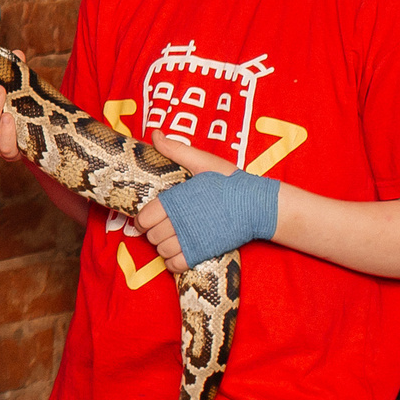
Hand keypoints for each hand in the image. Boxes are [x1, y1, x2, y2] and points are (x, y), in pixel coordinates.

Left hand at [133, 135, 241, 272]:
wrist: (257, 205)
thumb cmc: (230, 182)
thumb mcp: (203, 161)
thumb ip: (176, 150)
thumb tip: (154, 134)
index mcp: (175, 200)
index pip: (144, 217)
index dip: (142, 219)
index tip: (149, 217)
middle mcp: (180, 222)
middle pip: (151, 236)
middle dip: (153, 232)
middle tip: (162, 226)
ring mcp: (191, 239)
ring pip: (162, 251)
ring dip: (162, 247)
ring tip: (171, 238)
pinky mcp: (202, 252)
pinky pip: (176, 265)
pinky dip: (173, 262)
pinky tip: (179, 253)